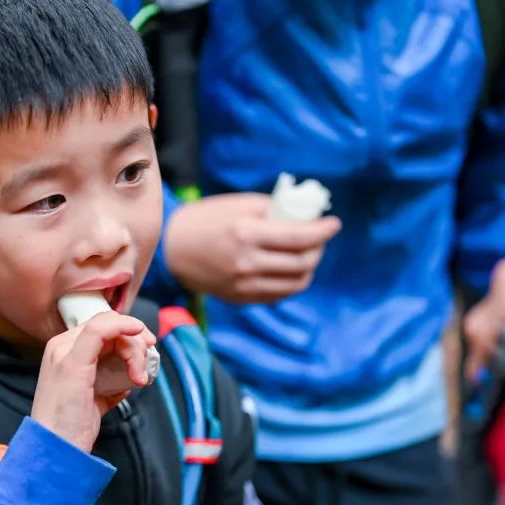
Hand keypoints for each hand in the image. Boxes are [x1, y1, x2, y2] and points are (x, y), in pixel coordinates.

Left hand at [31, 312, 156, 452]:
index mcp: (65, 345)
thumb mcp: (74, 365)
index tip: (147, 340)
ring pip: (120, 357)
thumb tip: (118, 321)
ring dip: (135, 366)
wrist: (59, 451)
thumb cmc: (61, 412)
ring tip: (141, 382)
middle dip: (135, 351)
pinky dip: (128, 381)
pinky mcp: (95, 393)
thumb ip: (94, 335)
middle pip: (115, 339)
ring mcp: (85, 375)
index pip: (102, 324)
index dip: (127, 328)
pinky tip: (127, 391)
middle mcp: (73, 356)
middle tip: (143, 371)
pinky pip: (119, 377)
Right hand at [164, 193, 340, 303]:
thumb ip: (272, 210)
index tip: (333, 224)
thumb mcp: (238, 206)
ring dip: (309, 268)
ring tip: (307, 254)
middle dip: (319, 248)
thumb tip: (306, 216)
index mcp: (245, 234)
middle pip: (302, 262)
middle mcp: (246, 263)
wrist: (171, 249)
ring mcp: (243, 285)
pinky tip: (289, 268)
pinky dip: (291, 282)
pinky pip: (279, 295)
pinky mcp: (240, 298)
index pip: (300, 237)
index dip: (323, 230)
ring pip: (296, 283)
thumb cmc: (205, 220)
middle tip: (319, 238)